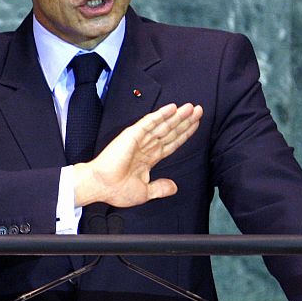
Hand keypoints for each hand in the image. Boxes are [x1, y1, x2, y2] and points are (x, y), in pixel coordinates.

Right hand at [73, 102, 202, 207]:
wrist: (101, 186)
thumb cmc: (117, 190)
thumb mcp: (145, 192)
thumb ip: (160, 188)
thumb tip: (174, 187)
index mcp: (149, 159)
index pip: (172, 144)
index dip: (184, 134)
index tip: (196, 125)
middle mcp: (147, 147)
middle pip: (171, 131)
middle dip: (185, 121)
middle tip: (199, 110)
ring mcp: (140, 139)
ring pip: (164, 125)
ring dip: (178, 116)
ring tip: (192, 107)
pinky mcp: (132, 135)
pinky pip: (149, 122)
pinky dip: (161, 114)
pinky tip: (173, 108)